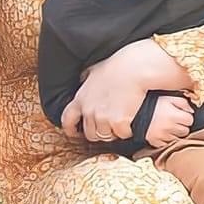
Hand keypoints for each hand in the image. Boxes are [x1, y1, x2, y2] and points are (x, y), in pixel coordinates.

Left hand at [61, 39, 191, 141]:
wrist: (134, 69)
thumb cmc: (118, 66)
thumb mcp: (95, 70)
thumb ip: (87, 78)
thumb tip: (83, 78)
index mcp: (81, 98)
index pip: (68, 119)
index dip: (70, 129)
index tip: (74, 133)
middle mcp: (89, 110)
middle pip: (90, 133)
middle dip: (100, 131)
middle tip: (111, 124)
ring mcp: (102, 118)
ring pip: (106, 136)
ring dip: (114, 131)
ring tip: (123, 117)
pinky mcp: (118, 123)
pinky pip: (122, 134)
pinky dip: (127, 130)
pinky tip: (132, 118)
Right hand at [144, 95, 194, 148]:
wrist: (133, 112)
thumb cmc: (151, 103)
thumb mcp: (168, 97)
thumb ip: (182, 102)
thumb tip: (191, 110)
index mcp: (173, 115)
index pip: (190, 120)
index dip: (185, 116)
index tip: (179, 114)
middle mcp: (169, 127)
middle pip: (185, 131)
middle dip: (181, 126)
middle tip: (173, 120)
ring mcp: (162, 136)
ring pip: (178, 139)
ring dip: (174, 134)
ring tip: (167, 126)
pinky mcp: (155, 143)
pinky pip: (167, 145)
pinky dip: (166, 140)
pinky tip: (162, 133)